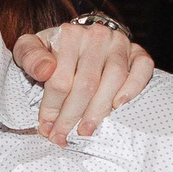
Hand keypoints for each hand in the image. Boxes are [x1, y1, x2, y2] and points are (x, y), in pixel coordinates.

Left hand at [17, 20, 153, 144]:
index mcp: (69, 34)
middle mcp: (97, 35)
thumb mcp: (29, 49)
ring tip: (86, 130)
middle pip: (86, 83)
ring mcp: (119, 43)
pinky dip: (133, 87)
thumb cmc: (52, 51)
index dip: (52, 108)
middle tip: (63, 137)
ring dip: (99, 110)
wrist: (78, 40)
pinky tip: (119, 105)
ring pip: (114, 79)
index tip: (46, 127)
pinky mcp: (137, 51)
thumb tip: (45, 71)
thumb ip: (29, 57)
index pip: (60, 79)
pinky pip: (142, 68)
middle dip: (72, 116)